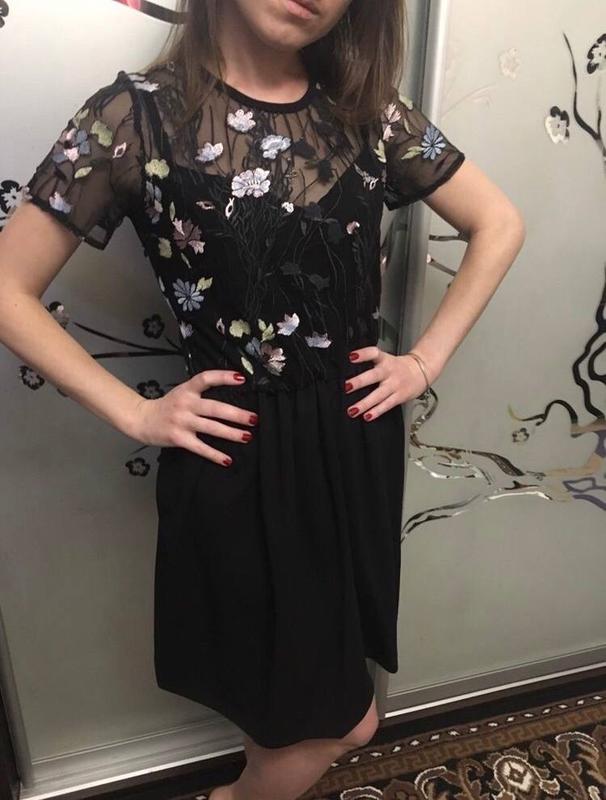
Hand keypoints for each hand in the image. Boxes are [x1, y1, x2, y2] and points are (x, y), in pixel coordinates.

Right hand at [128, 369, 257, 465]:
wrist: (142, 419)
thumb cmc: (168, 406)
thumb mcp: (182, 392)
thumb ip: (201, 391)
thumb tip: (230, 393)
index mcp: (187, 390)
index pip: (206, 379)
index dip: (223, 377)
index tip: (241, 378)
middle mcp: (185, 404)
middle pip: (214, 408)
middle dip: (236, 414)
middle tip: (253, 419)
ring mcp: (182, 421)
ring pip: (211, 428)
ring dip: (231, 433)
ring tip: (247, 436)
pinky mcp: (179, 438)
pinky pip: (200, 448)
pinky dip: (215, 455)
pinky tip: (227, 460)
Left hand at [344, 346, 436, 420]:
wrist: (421, 371)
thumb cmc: (399, 367)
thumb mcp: (386, 359)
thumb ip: (370, 364)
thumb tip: (349, 372)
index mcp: (385, 360)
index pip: (374, 353)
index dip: (363, 354)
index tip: (351, 357)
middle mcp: (389, 372)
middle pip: (374, 376)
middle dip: (359, 381)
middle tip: (347, 387)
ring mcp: (394, 385)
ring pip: (378, 395)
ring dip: (365, 403)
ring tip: (353, 410)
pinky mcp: (399, 396)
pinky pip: (387, 405)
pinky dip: (377, 411)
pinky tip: (367, 416)